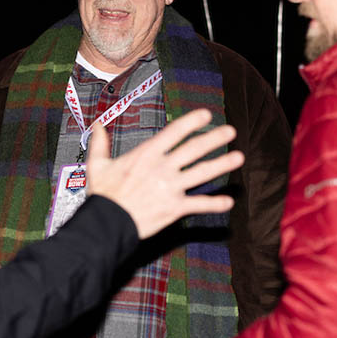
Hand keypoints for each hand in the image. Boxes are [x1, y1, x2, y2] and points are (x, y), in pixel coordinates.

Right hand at [86, 108, 243, 238]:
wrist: (107, 223)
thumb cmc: (102, 195)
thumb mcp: (97, 165)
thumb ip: (100, 143)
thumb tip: (97, 125)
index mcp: (147, 154)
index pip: (174, 132)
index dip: (192, 122)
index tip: (206, 115)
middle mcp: (163, 168)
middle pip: (194, 149)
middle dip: (214, 139)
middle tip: (231, 131)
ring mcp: (171, 188)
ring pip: (202, 173)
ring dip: (222, 165)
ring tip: (239, 158)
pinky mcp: (174, 208)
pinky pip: (199, 204)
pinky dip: (214, 204)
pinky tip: (228, 201)